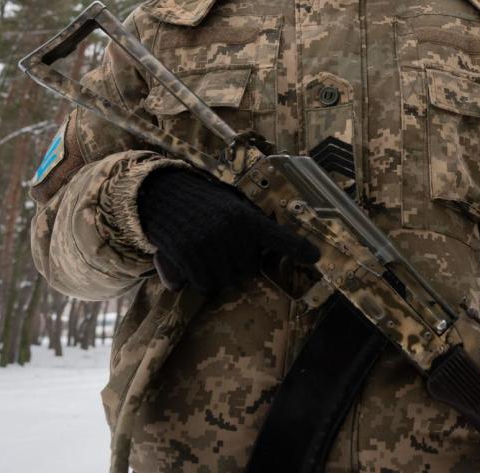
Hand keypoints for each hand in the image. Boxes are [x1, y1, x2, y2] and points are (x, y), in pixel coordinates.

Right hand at [136, 166, 318, 293]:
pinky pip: (203, 284)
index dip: (297, 248)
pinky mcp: (189, 254)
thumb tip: (271, 255)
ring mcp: (210, 242)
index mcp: (246, 217)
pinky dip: (199, 280)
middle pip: (248, 270)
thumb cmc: (202, 205)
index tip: (315, 257)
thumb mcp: (231, 207)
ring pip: (225, 280)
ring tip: (206, 254)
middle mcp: (232, 230)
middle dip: (238, 265)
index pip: (277, 236)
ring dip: (217, 275)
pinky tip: (192, 264)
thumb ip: (248, 230)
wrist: (164, 195)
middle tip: (223, 249)